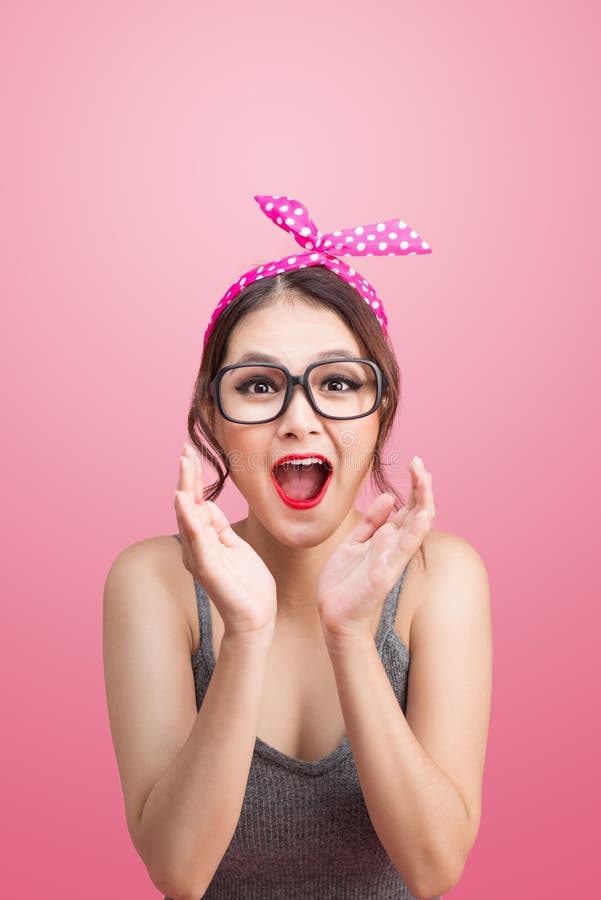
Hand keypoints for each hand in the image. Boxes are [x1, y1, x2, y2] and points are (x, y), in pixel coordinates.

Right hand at [174, 443, 276, 640]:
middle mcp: (195, 548)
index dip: (192, 479)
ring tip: (184, 465)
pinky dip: (190, 518)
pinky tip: (185, 500)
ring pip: (188, 517)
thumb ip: (219, 527)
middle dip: (186, 476)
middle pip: (187, 505)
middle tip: (185, 450)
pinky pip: (197, 539)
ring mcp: (200, 557)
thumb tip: (206, 504)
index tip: (190, 454)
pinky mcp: (208, 568)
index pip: (195, 503)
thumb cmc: (247, 584)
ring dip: (185, 489)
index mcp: (202, 541)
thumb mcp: (235, 546)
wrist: (256, 617)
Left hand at [317, 456, 434, 642]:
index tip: (416, 462)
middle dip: (420, 488)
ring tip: (426, 481)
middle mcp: (394, 546)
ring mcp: (392, 560)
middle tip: (420, 464)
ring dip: (423, 504)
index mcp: (387, 538)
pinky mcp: (385, 574)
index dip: (415, 485)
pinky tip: (422, 516)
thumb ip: (371, 521)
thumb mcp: (354, 542)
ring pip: (415, 527)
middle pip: (416, 512)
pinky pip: (402, 551)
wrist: (332, 613)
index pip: (408, 507)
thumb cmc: (344, 581)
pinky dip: (414, 533)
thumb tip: (389, 496)